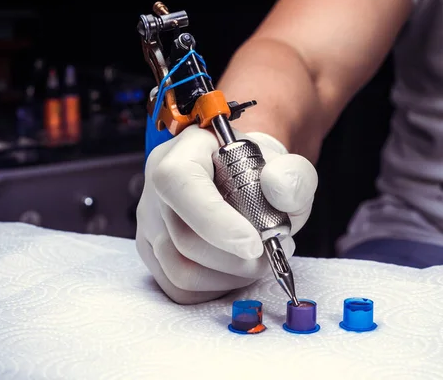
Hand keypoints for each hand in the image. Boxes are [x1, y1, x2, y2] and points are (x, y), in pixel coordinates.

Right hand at [136, 125, 317, 303]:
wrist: (246, 183)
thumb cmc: (261, 175)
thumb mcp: (286, 167)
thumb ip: (292, 175)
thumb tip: (279, 187)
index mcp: (185, 152)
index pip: (180, 182)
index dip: (214, 220)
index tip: (254, 244)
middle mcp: (158, 187)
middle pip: (184, 238)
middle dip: (237, 259)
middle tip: (274, 252)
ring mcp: (151, 223)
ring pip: (180, 271)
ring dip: (230, 277)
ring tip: (258, 260)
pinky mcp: (153, 253)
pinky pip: (179, 289)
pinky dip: (215, 289)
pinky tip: (236, 270)